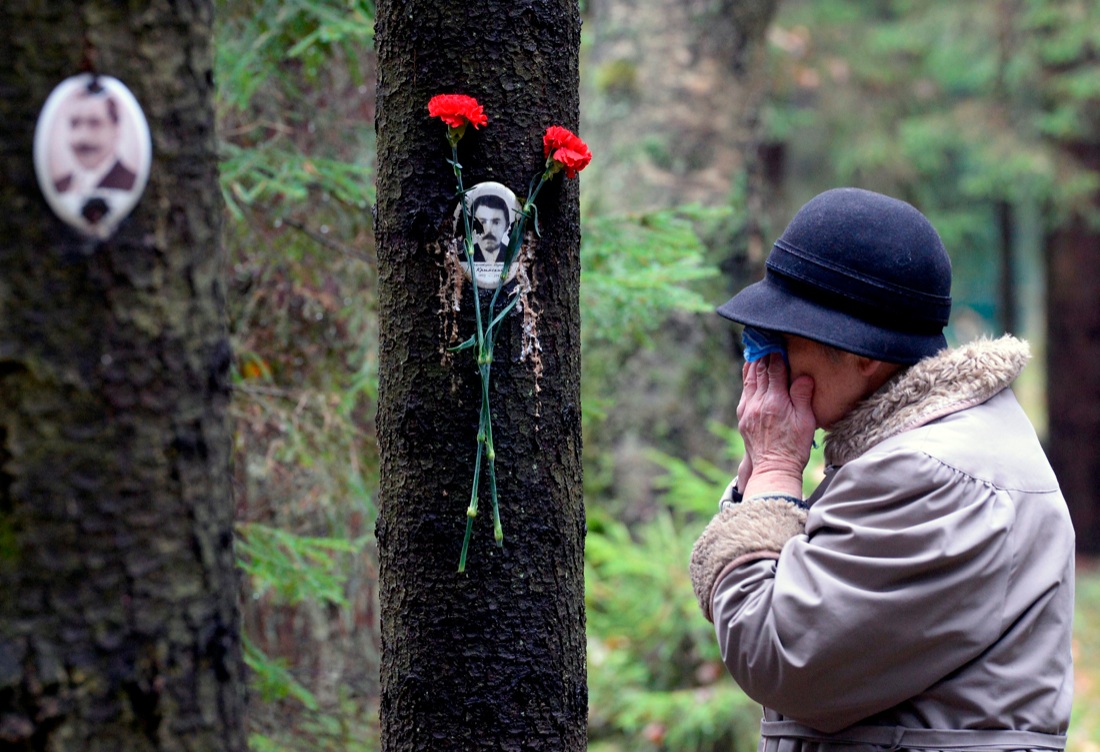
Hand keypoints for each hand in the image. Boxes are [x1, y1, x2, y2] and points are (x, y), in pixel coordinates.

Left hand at [737, 354, 815, 497]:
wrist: (773, 469)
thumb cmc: (794, 447)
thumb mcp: (806, 421)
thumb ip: (802, 396)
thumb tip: (803, 375)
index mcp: (776, 401)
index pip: (775, 370)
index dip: (778, 354)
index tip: (779, 341)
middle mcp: (758, 403)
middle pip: (760, 371)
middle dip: (764, 354)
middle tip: (766, 339)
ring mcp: (748, 409)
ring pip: (749, 379)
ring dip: (753, 363)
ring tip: (757, 349)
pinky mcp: (743, 417)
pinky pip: (745, 391)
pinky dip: (748, 378)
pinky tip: (750, 371)